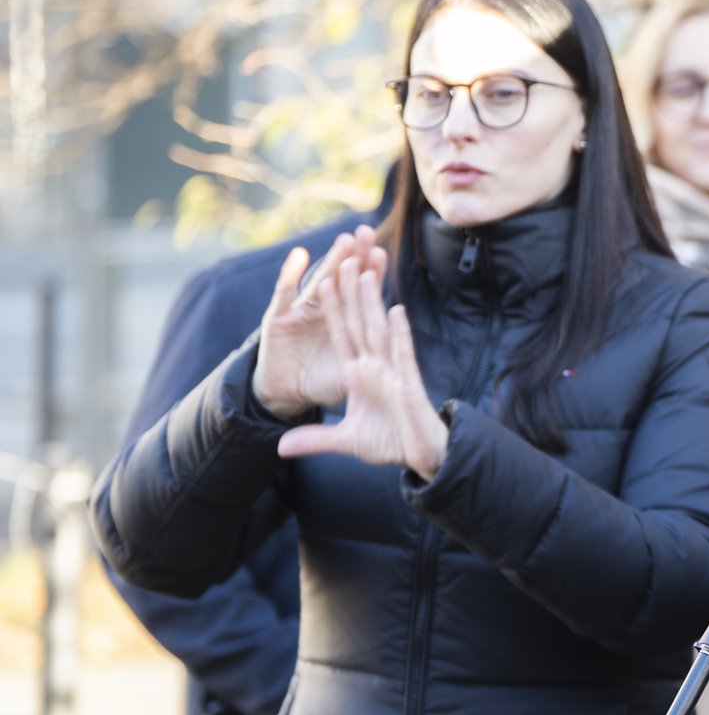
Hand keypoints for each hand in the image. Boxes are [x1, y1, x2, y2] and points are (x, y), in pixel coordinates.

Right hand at [251, 226, 385, 418]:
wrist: (287, 395)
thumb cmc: (323, 383)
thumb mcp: (353, 375)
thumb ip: (372, 366)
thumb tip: (399, 363)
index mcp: (347, 322)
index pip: (361, 294)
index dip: (370, 274)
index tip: (380, 253)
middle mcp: (326, 311)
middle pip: (343, 280)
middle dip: (355, 257)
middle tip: (366, 233)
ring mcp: (302, 312)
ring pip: (320, 282)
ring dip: (331, 261)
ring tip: (344, 240)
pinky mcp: (278, 318)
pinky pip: (285, 293)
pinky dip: (291, 274)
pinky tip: (299, 255)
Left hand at [275, 254, 447, 478]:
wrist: (422, 458)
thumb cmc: (390, 444)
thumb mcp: (345, 441)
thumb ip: (314, 439)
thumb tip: (280, 447)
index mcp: (359, 375)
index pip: (342, 335)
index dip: (332, 309)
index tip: (322, 281)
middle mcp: (376, 368)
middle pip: (359, 323)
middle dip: (351, 292)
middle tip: (346, 256)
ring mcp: (394, 374)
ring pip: (379, 332)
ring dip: (371, 303)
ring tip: (364, 272)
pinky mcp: (409, 386)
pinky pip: (403, 356)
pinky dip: (399, 335)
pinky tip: (394, 311)